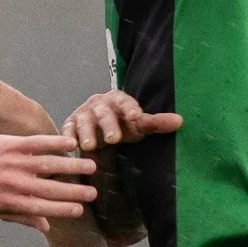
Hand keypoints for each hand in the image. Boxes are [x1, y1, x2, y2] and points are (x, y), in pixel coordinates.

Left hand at [0, 132, 95, 221]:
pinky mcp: (14, 144)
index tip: (80, 210)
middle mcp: (13, 183)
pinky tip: (72, 144)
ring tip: (91, 167)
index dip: (61, 209)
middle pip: (49, 188)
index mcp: (10, 201)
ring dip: (71, 166)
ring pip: (48, 164)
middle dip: (73, 192)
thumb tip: (47, 227)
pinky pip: (38, 143)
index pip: (41, 208)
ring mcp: (14, 162)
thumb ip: (24, 217)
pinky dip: (55, 143)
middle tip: (93, 193)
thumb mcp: (0, 208)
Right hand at [63, 89, 182, 151]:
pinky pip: (67, 129)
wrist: (95, 126)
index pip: (124, 101)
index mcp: (118, 100)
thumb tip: (180, 121)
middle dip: (108, 125)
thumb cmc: (121, 124)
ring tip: (89, 146)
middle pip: (104, 112)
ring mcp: (83, 113)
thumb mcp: (138, 125)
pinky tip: (69, 145)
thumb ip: (156, 123)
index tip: (136, 118)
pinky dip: (67, 136)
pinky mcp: (70, 124)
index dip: (130, 108)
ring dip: (86, 133)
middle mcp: (99, 104)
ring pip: (84, 121)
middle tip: (113, 139)